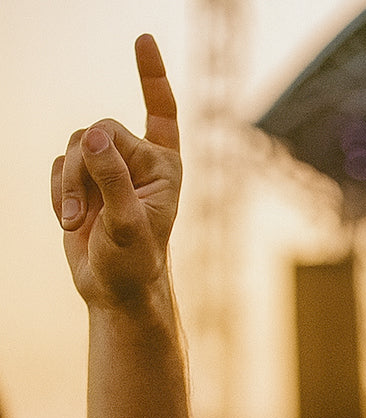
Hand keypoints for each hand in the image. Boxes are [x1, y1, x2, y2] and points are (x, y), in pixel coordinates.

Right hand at [51, 34, 180, 307]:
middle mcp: (140, 161)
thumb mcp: (126, 224)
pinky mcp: (87, 180)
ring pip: (73, 146)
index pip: (160, 112)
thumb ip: (111, 178)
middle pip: (95, 130)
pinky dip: (59, 192)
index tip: (142, 37)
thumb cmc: (133, 263)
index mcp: (164, 166)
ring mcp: (111, 169)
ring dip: (69, 186)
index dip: (151, 74)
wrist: (115, 289)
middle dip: (82, 170)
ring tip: (79, 223)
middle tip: (86, 214)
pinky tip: (71, 220)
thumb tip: (94, 135)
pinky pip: (58, 164)